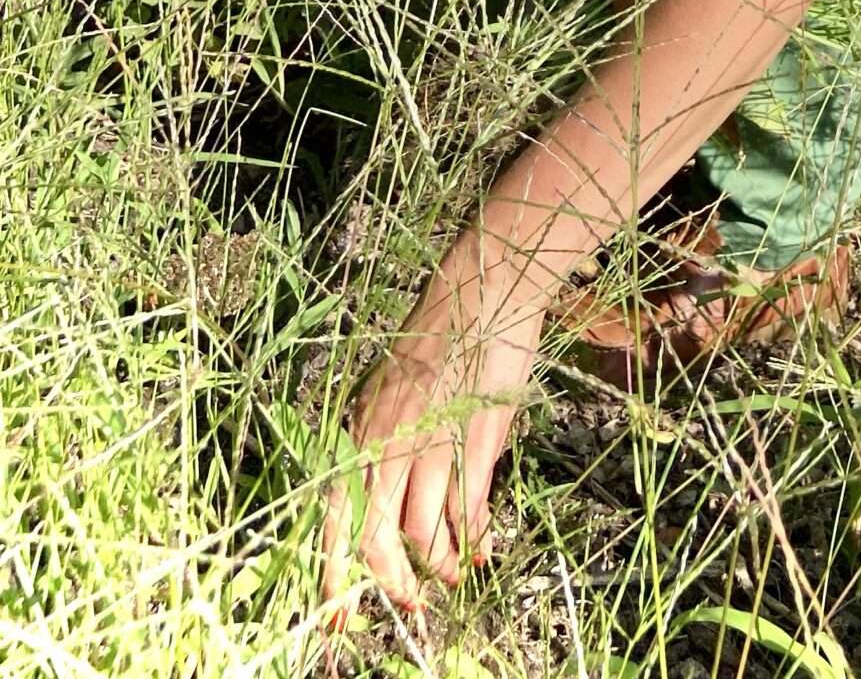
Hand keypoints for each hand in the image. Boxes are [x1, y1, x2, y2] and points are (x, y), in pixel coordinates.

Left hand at [319, 218, 553, 635]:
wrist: (484, 287)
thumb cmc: (441, 333)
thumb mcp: (395, 389)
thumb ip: (386, 440)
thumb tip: (388, 499)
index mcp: (361, 429)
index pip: (335, 516)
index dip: (333, 573)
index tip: (339, 616)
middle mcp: (387, 442)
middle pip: (375, 539)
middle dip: (391, 583)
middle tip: (411, 605)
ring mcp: (431, 441)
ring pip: (422, 533)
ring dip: (440, 565)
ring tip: (454, 576)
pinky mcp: (474, 437)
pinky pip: (466, 508)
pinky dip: (475, 537)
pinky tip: (483, 549)